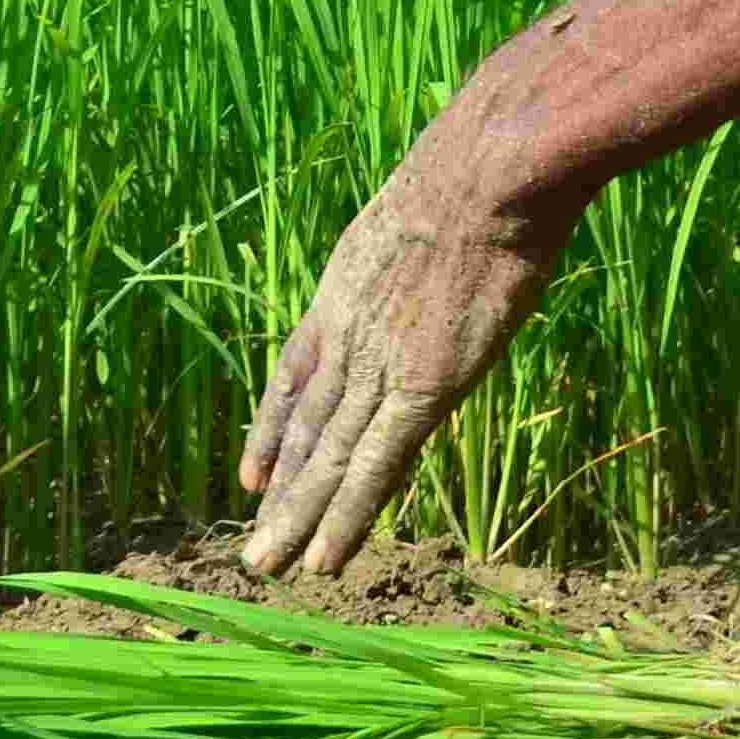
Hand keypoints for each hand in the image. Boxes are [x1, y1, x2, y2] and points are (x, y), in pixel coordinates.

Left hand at [236, 148, 578, 575]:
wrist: (487, 172)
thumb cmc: (478, 171)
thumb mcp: (425, 202)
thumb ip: (420, 238)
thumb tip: (443, 231)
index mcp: (344, 287)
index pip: (296, 374)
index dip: (273, 427)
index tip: (252, 471)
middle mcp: (348, 334)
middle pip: (306, 427)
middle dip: (279, 491)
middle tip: (254, 548)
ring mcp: (380, 365)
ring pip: (329, 457)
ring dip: (298, 518)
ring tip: (267, 568)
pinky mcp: (421, 389)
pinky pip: (375, 467)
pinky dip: (347, 517)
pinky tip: (326, 558)